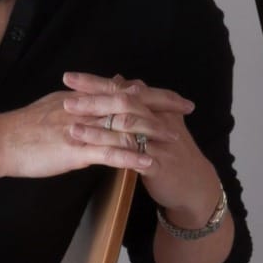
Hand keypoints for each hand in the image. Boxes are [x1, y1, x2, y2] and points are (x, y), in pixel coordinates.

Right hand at [0, 81, 175, 180]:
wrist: (1, 141)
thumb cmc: (26, 126)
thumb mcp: (58, 102)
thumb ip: (88, 94)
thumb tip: (112, 82)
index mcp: (85, 97)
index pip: (126, 89)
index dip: (153, 92)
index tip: (175, 97)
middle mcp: (87, 108)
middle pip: (133, 101)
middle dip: (162, 105)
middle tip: (187, 108)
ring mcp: (82, 128)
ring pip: (124, 126)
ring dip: (152, 132)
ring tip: (176, 139)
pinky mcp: (75, 150)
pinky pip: (108, 152)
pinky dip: (130, 156)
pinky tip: (148, 163)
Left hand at [59, 70, 220, 224]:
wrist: (195, 184)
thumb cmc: (173, 153)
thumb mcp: (159, 122)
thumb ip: (138, 101)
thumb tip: (120, 80)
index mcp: (156, 107)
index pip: (123, 88)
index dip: (96, 82)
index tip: (70, 77)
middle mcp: (158, 120)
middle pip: (125, 102)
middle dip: (94, 100)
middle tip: (67, 98)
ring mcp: (159, 141)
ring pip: (127, 128)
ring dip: (98, 126)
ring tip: (72, 124)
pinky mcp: (158, 163)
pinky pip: (132, 156)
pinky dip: (112, 153)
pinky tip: (92, 154)